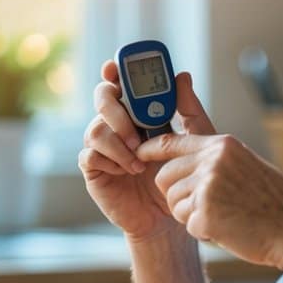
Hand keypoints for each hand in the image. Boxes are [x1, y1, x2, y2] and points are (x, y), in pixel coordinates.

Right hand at [79, 60, 216, 240]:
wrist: (169, 216)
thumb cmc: (179, 177)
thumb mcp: (193, 141)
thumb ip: (188, 109)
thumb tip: (182, 76)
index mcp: (138, 112)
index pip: (122, 83)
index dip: (115, 71)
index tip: (115, 66)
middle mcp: (117, 124)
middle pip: (101, 97)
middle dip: (116, 107)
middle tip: (136, 127)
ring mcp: (103, 146)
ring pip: (94, 128)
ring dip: (118, 141)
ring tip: (139, 160)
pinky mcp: (95, 169)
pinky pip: (90, 155)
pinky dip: (111, 160)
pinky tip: (129, 172)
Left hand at [135, 132, 282, 268]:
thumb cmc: (273, 202)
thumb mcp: (244, 166)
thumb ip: (213, 159)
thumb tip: (179, 161)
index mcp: (222, 146)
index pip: (170, 142)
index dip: (149, 150)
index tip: (138, 155)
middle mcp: (212, 161)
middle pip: (164, 177)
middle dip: (175, 194)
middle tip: (202, 206)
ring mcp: (208, 187)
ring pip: (173, 203)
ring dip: (191, 215)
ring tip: (223, 216)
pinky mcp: (206, 214)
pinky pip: (187, 224)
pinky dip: (203, 231)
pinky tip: (228, 229)